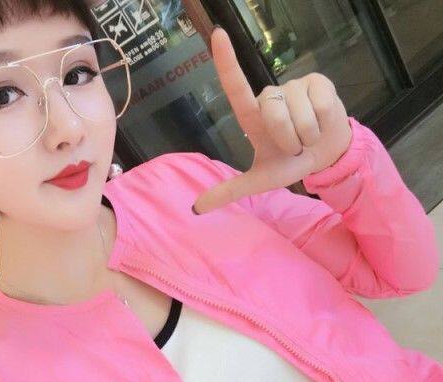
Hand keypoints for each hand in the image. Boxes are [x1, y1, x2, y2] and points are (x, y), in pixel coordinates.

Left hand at [193, 26, 352, 214]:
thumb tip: (196, 208)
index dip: (227, 62)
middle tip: (294, 147)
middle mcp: (271, 97)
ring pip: (299, 112)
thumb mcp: (259, 181)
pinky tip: (323, 121)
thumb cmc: (288, 163)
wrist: (324, 157)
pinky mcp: (318, 82)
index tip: (217, 36)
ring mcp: (294, 86)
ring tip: (308, 137)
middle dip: (288, 139)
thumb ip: (229, 191)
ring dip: (307, 134)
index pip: (236, 87)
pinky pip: (321, 104)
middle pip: (274, 113)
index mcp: (253, 116)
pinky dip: (323, 123)